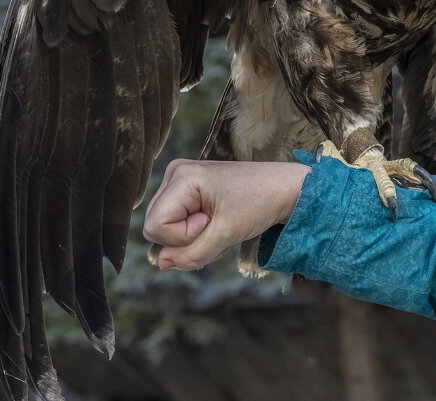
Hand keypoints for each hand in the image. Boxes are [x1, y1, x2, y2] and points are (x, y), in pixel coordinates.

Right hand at [143, 159, 310, 269]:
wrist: (281, 187)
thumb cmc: (258, 204)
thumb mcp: (225, 235)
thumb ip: (190, 254)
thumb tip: (161, 262)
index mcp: (182, 177)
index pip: (155, 226)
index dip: (181, 237)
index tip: (210, 222)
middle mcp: (175, 172)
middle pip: (154, 225)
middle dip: (182, 236)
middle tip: (214, 223)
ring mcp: (179, 178)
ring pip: (162, 224)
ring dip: (187, 233)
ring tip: (215, 219)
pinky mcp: (185, 187)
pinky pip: (173, 219)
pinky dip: (190, 228)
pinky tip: (211, 218)